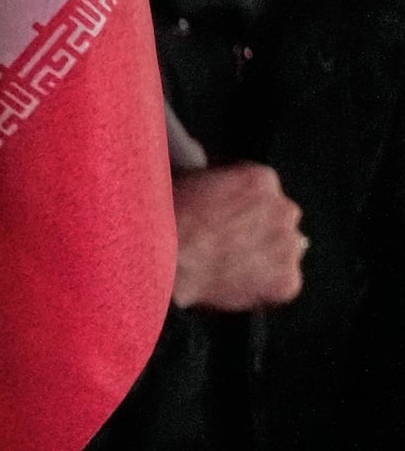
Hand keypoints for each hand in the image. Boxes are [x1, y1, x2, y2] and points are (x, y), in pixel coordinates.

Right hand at [174, 161, 306, 310]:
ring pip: (283, 251)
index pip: (260, 190)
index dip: (238, 204)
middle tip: (224, 241)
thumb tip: (198, 163)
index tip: (220, 215)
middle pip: (279, 218)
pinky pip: (279, 284)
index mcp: (261, 178)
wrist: (161, 259)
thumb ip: (208, 173)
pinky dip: (261, 287)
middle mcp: (285, 209)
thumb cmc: (165, 220)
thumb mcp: (184, 177)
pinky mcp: (287, 280)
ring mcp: (289, 247)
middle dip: (258, 229)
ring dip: (263, 257)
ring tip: (225, 265)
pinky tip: (231, 282)